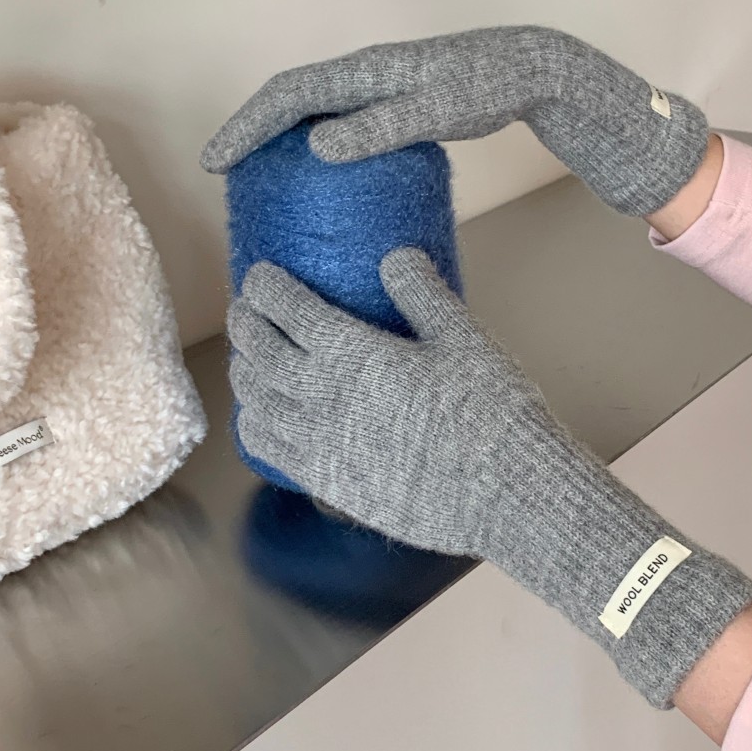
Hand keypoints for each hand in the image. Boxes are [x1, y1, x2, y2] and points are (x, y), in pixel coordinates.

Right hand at [202, 27, 709, 216]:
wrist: (530, 70)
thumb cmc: (487, 88)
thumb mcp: (433, 112)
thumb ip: (378, 128)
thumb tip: (315, 144)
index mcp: (364, 71)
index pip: (288, 93)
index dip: (247, 125)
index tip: (217, 160)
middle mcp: (363, 72)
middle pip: (290, 96)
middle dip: (251, 129)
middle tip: (223, 170)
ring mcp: (378, 85)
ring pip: (312, 105)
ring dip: (278, 132)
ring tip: (257, 171)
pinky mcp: (395, 100)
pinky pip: (337, 115)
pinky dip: (312, 137)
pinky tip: (317, 170)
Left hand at [227, 248, 751, 707]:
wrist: (506, 494)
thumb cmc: (491, 411)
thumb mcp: (465, 338)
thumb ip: (423, 294)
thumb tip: (395, 257)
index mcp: (354, 354)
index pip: (287, 310)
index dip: (266, 287)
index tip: (260, 275)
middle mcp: (323, 398)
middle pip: (260, 352)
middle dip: (246, 323)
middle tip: (246, 308)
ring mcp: (320, 445)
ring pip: (256, 401)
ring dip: (245, 372)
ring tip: (249, 358)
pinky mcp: (328, 483)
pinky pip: (270, 449)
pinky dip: (256, 423)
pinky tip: (264, 415)